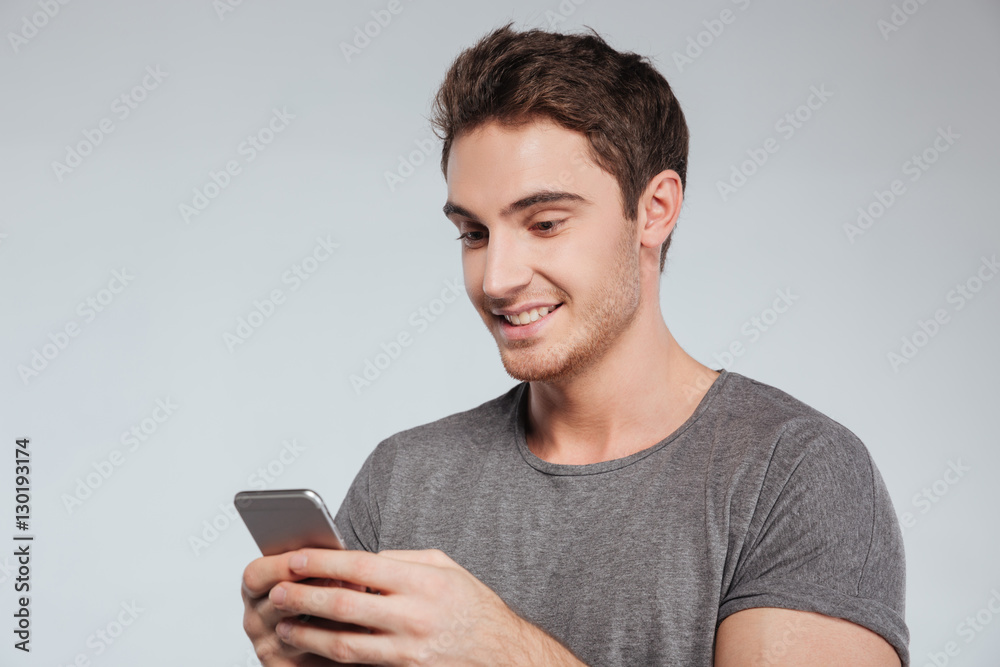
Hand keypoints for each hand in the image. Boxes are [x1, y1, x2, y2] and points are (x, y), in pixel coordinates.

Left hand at [256, 547, 585, 665]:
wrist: (503, 656)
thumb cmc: (474, 609)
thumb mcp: (447, 569)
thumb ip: (404, 560)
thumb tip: (363, 558)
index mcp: (423, 582)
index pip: (362, 565)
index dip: (323, 562)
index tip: (296, 558)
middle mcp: (414, 616)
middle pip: (344, 605)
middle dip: (304, 597)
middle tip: (278, 591)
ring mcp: (407, 650)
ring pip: (343, 643)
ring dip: (308, 634)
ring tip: (284, 624)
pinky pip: (357, 665)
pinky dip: (329, 658)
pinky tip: (311, 650)